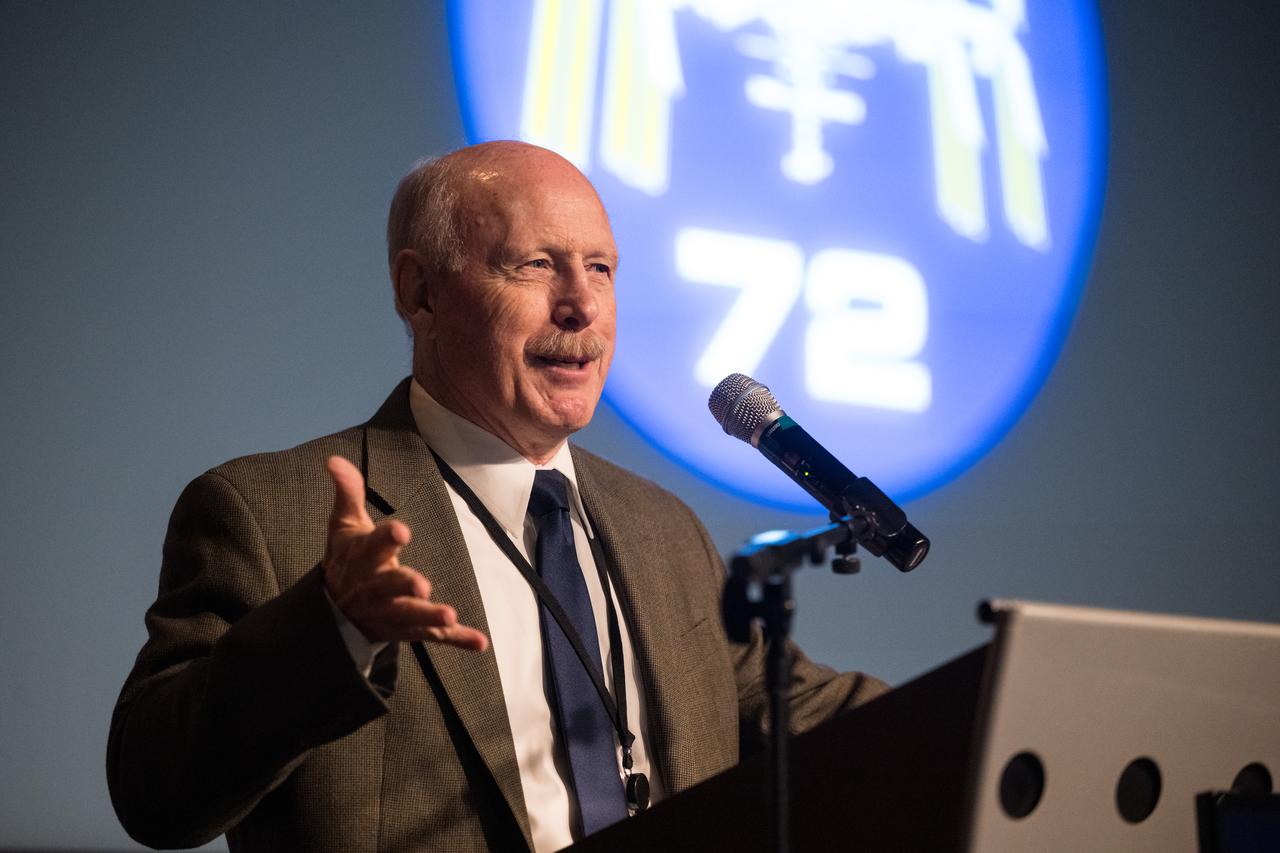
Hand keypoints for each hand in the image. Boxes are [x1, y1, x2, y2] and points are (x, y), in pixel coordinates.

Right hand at [321, 456, 487, 650]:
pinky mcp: (409, 630)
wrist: (334, 612)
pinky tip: (480, 642)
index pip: (373, 547)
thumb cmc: (347, 559)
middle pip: (390, 587)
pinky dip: (457, 641)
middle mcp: (376, 589)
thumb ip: (348, 492)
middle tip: (421, 586)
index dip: (386, 540)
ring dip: (430, 617)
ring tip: (450, 616)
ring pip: (411, 617)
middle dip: (404, 585)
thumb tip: (335, 459)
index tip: (401, 531)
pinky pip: (434, 637)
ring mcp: (392, 612)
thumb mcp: (344, 525)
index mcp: (363, 559)